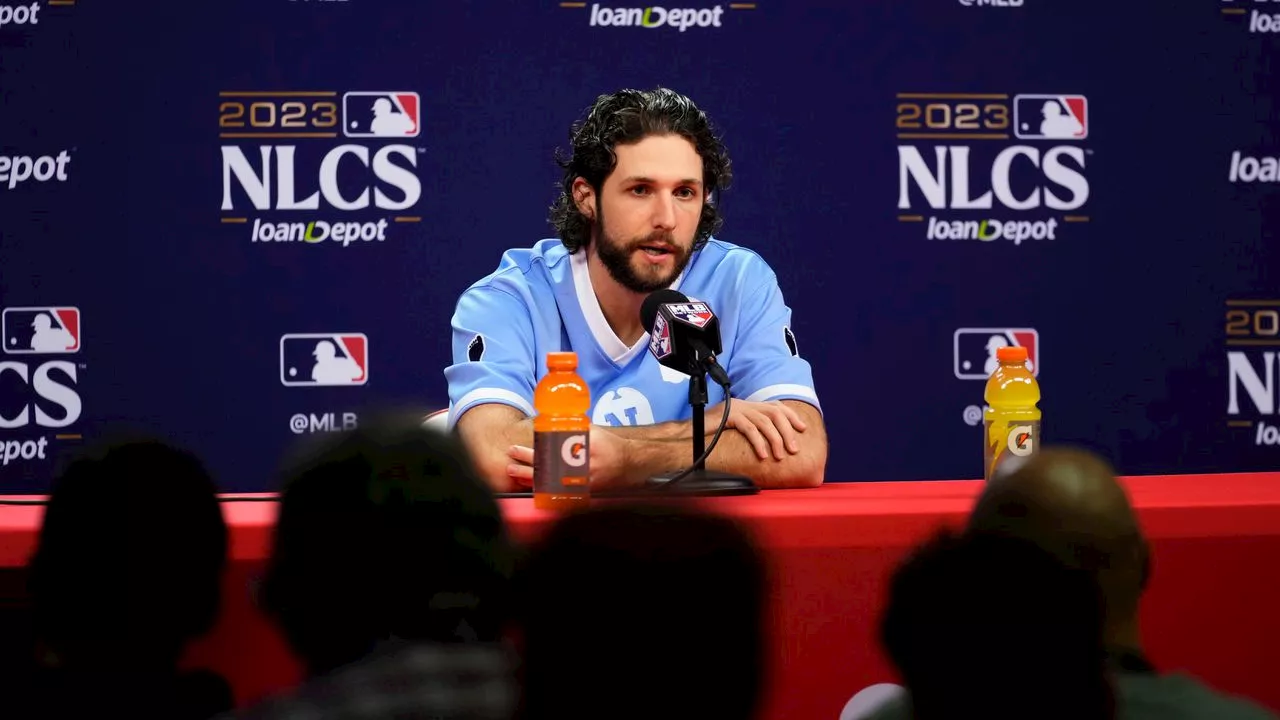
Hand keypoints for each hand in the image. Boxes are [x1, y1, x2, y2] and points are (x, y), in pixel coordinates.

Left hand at [505, 426, 630, 489]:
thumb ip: (572, 428)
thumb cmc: (609, 445)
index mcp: (582, 450)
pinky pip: (560, 493)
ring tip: (514, 474)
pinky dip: (545, 490)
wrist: (630, 463)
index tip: (517, 450)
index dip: (532, 453)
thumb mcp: (593, 431)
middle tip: (511, 461)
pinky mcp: (584, 492)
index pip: (551, 453)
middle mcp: (582, 468)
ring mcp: (582, 483)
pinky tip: (532, 487)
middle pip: (547, 469)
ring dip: (531, 478)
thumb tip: (549, 425)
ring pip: (551, 483)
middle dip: (527, 465)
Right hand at [705, 399, 806, 460]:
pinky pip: (749, 429)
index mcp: (748, 406)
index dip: (791, 416)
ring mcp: (737, 409)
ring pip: (764, 421)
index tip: (802, 428)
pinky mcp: (729, 416)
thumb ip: (752, 433)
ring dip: (776, 440)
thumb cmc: (712, 435)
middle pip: (774, 412)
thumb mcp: (736, 432)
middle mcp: (744, 404)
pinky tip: (763, 455)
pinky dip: (759, 442)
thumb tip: (772, 447)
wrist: (689, 433)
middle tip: (794, 449)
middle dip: (787, 431)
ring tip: (781, 456)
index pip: (775, 406)